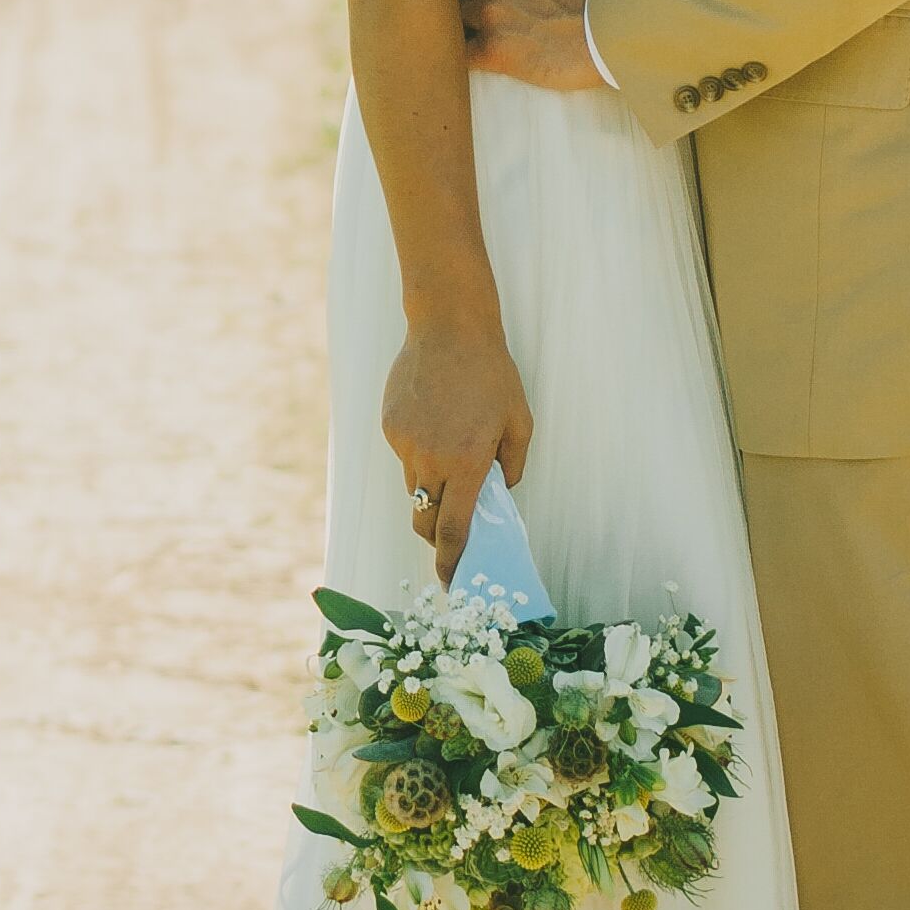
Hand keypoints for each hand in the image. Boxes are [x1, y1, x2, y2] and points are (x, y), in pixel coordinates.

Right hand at [383, 317, 532, 582]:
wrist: (448, 326)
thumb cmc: (491, 373)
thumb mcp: (519, 421)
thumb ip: (512, 465)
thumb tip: (500, 491)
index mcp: (466, 464)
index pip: (453, 530)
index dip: (449, 562)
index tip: (448, 582)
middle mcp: (430, 460)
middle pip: (426, 518)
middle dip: (437, 531)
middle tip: (453, 525)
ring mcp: (404, 443)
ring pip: (414, 487)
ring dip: (431, 486)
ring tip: (451, 448)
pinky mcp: (389, 427)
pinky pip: (405, 455)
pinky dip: (420, 453)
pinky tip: (435, 420)